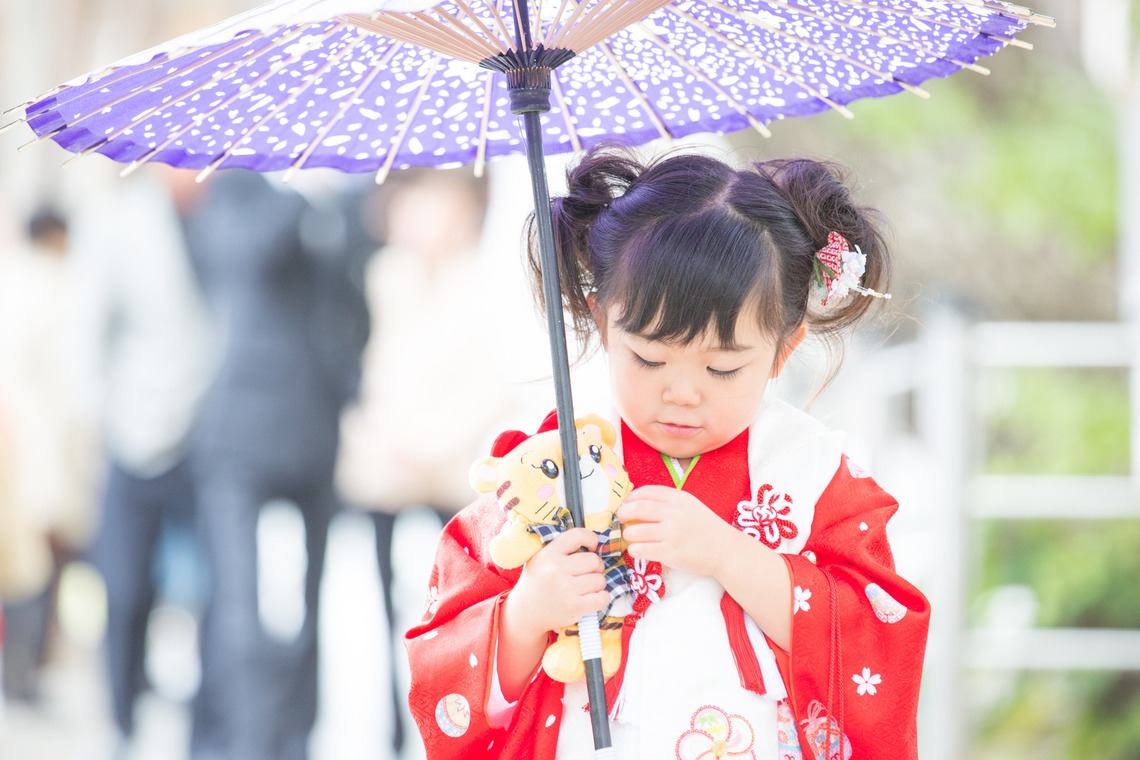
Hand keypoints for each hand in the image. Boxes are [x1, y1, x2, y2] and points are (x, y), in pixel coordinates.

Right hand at [503, 527, 610, 641]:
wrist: (525, 612)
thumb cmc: (538, 582)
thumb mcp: (540, 559)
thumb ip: (561, 549)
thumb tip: (591, 542)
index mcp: (548, 554)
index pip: (577, 535)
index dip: (591, 539)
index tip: (592, 547)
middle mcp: (556, 569)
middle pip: (594, 560)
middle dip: (596, 567)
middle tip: (588, 573)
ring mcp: (565, 589)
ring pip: (599, 580)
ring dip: (598, 584)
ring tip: (587, 587)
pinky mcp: (573, 606)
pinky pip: (601, 598)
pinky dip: (602, 598)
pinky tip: (593, 598)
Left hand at [618, 486, 733, 577]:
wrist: (726, 550)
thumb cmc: (706, 528)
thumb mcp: (690, 506)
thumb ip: (668, 502)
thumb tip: (637, 502)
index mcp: (678, 498)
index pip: (646, 492)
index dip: (631, 497)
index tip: (626, 503)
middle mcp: (674, 513)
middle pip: (636, 508)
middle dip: (623, 513)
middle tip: (621, 519)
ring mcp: (671, 533)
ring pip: (634, 531)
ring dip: (628, 535)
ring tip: (631, 537)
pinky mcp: (669, 553)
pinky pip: (640, 549)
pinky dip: (634, 550)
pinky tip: (638, 550)